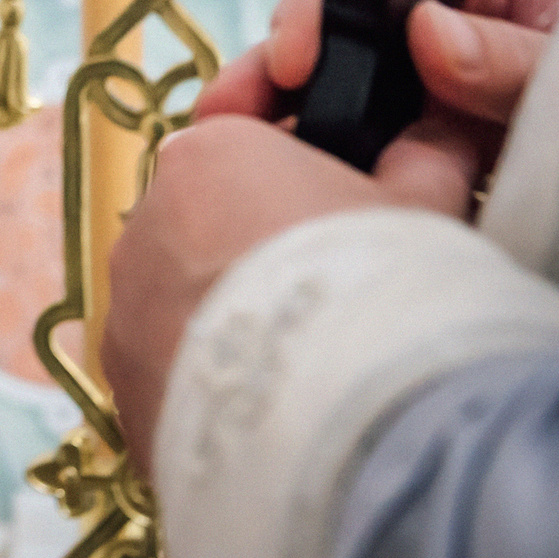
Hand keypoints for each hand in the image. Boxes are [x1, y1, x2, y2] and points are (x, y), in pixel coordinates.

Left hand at [104, 117, 397, 471]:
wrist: (337, 414)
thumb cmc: (374, 290)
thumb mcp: (421, 205)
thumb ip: (422, 162)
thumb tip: (434, 143)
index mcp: (207, 154)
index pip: (244, 149)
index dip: (299, 183)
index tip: (341, 217)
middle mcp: (146, 222)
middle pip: (208, 226)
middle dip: (259, 254)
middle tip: (330, 297)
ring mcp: (125, 308)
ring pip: (181, 304)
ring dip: (228, 324)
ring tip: (303, 364)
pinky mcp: (124, 386)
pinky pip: (167, 375)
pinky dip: (207, 388)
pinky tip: (265, 410)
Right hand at [195, 0, 558, 208]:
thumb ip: (518, 53)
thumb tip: (433, 32)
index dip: (319, 9)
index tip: (293, 56)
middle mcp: (444, 41)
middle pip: (334, 43)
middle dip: (272, 74)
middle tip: (230, 114)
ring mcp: (432, 106)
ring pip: (337, 108)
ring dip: (284, 131)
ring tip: (234, 161)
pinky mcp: (429, 168)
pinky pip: (366, 169)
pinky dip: (324, 184)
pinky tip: (290, 202)